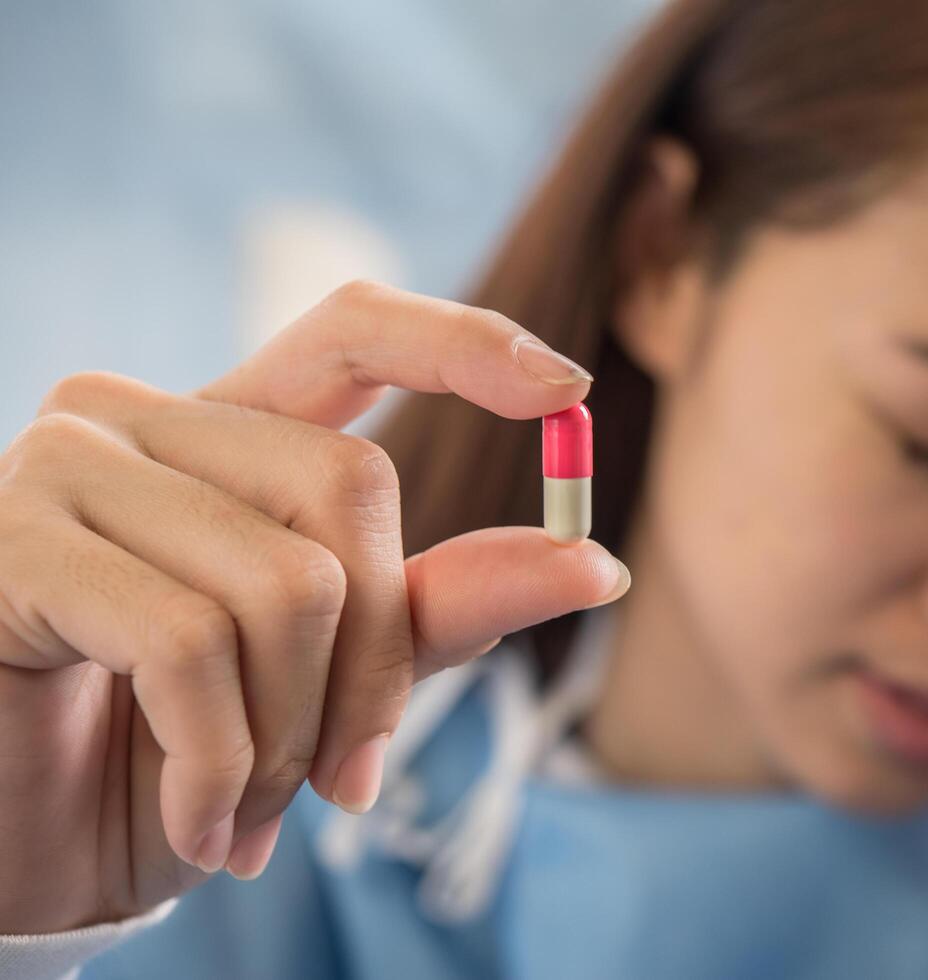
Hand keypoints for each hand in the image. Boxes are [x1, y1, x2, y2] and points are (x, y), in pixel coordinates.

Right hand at [0, 281, 628, 932]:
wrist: (26, 856)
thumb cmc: (172, 756)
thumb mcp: (331, 684)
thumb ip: (441, 609)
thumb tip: (594, 564)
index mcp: (227, 431)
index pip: (353, 329)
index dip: (463, 343)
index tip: (569, 390)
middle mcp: (140, 418)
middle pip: (352, 487)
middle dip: (377, 665)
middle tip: (345, 782)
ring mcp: (63, 464)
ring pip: (285, 581)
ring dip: (291, 737)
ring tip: (248, 811)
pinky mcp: (7, 541)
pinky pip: (189, 640)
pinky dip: (221, 760)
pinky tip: (198, 823)